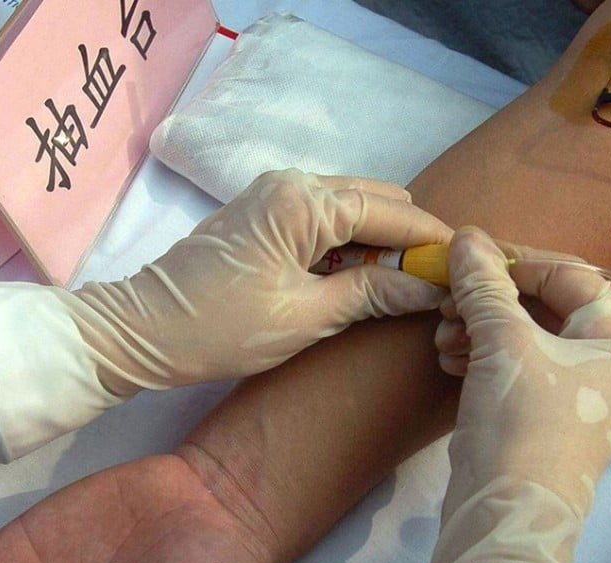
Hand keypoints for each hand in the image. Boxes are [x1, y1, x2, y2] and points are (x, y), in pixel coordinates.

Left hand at [0, 169, 451, 475]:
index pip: (394, 210)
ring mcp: (275, 194)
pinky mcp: (264, 213)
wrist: (142, 330)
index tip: (468, 271)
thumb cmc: (222, 328)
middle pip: (378, 200)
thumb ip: (374, 292)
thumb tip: (432, 287)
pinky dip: (349, 246)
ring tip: (399, 292)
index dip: (434, 241)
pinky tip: (358, 282)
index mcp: (306, 201)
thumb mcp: (308, 316)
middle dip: (409, 240)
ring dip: (379, 244)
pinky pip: (325, 220)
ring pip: (353, 209)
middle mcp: (294, 183)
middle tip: (430, 289)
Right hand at [379, 227, 610, 562]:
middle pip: (545, 303)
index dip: (516, 261)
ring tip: (442, 335)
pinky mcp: (545, 411)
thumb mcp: (504, 344)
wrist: (507, 516)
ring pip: (524, 334)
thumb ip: (485, 285)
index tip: (467, 258)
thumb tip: (466, 237)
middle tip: (448, 301)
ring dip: (479, 326)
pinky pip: (515, 364)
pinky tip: (447, 356)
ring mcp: (578, 389)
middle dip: (491, 300)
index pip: (570, 274)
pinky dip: (482, 354)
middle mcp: (610, 360)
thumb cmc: (524, 421)